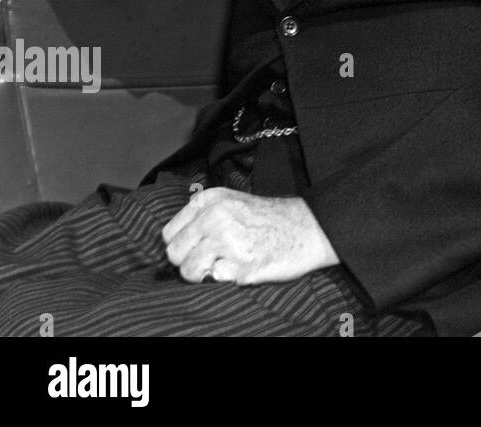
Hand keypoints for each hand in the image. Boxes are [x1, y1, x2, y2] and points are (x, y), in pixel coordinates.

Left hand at [161, 187, 338, 285]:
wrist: (310, 227)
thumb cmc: (269, 220)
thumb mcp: (232, 203)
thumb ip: (202, 218)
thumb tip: (173, 247)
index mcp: (211, 199)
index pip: (169, 234)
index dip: (183, 245)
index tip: (201, 247)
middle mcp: (216, 216)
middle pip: (174, 254)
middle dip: (189, 262)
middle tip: (214, 259)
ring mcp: (228, 239)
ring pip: (189, 271)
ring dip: (206, 274)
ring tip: (229, 263)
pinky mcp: (241, 263)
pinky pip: (215, 280)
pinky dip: (226, 279)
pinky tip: (244, 266)